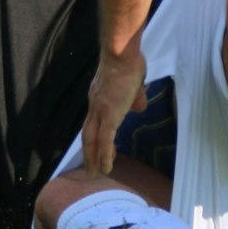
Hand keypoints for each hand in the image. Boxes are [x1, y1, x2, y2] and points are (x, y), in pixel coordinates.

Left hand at [81, 49, 148, 174]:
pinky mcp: (109, 116)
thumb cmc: (128, 62)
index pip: (94, 121)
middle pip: (88, 134)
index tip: (97, 148)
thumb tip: (139, 108)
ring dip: (93, 159)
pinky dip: (104, 156)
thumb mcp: (133, 83)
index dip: (95, 136)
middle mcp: (94, 106)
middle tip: (90, 169)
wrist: (122, 55)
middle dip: (89, 153)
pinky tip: (106, 168)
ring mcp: (100, 112)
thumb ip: (135, 98)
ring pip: (93, 141)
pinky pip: (105, 141)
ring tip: (95, 174)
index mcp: (98, 97)